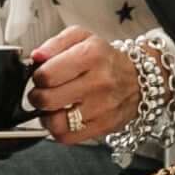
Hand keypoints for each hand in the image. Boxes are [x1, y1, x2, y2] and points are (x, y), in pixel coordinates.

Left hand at [26, 27, 135, 146]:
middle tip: (42, 92)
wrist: (138, 80)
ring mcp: (102, 107)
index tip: (42, 76)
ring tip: (52, 107)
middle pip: (47, 100)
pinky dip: (58, 129)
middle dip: (37, 97)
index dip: (37, 76)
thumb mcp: (82, 37)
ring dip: (46, 116)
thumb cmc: (105, 59)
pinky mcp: (103, 126)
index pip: (47, 74)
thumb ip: (55, 43)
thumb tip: (36, 57)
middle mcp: (99, 81)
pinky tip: (63, 118)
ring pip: (55, 122)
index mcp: (91, 55)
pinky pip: (67, 136)